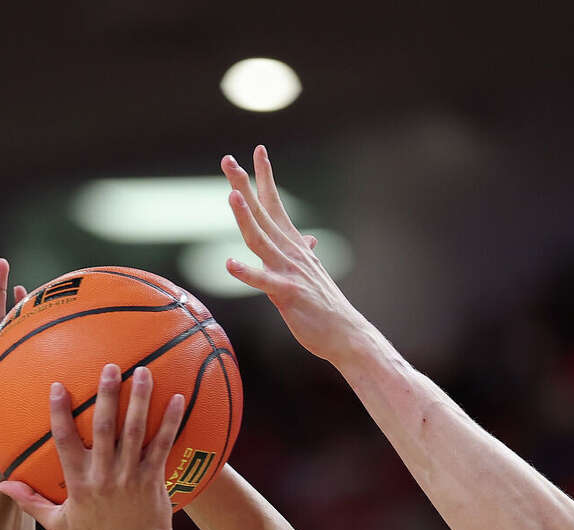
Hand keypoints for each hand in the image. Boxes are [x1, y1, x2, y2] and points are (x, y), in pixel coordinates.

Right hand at [0, 365, 183, 529]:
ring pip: (135, 432)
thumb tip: (2, 485)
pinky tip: (177, 398)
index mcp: (79, 482)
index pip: (65, 442)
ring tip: (144, 372)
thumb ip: (31, 502)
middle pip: (104, 428)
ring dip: (140, 400)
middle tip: (110, 367)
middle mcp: (105, 475)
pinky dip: (170, 422)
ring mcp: (132, 475)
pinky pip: (163, 446)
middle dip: (107, 396)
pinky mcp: (155, 479)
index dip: (60, 413)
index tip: (58, 386)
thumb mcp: (59, 524)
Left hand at [221, 145, 366, 364]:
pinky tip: (229, 264)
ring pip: (262, 240)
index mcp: (292, 245)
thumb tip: (308, 240)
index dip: (264, 177)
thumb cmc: (325, 306)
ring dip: (246, 217)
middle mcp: (290, 252)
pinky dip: (247, 273)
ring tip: (231, 195)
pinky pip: (264, 282)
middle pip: (262, 212)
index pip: (274, 204)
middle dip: (244, 185)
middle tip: (228, 159)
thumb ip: (303, 255)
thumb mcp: (311, 274)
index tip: (256, 150)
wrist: (345, 334)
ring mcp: (290, 271)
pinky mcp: (289, 294)